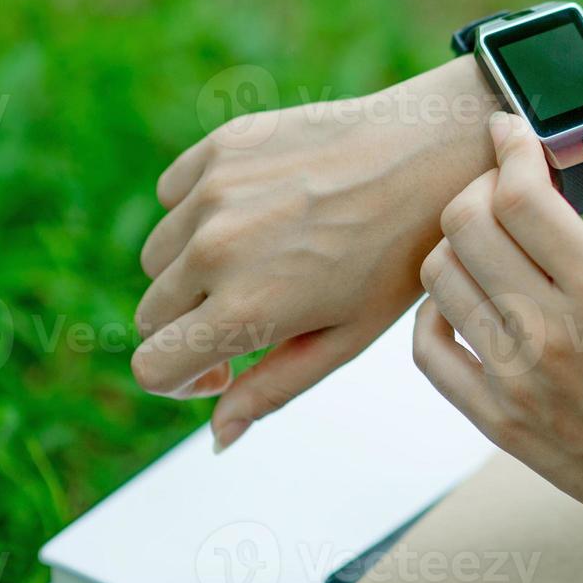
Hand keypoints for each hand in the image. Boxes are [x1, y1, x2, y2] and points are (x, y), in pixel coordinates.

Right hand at [130, 60, 495, 450]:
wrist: (432, 155)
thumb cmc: (399, 256)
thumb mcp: (347, 337)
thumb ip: (273, 389)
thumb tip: (217, 437)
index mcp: (245, 309)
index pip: (151, 367)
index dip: (181, 380)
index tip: (224, 366)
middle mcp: (215, 249)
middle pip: (151, 314)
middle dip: (190, 326)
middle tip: (252, 310)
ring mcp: (213, 191)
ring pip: (158, 255)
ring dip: (192, 268)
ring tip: (263, 257)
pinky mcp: (221, 146)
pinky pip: (174, 194)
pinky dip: (197, 210)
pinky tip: (258, 210)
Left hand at [413, 112, 582, 540]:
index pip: (520, 196)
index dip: (509, 148)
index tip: (512, 130)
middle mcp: (551, 332)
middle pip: (467, 224)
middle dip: (483, 187)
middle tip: (510, 187)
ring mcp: (514, 379)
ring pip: (439, 275)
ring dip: (459, 241)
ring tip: (495, 240)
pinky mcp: (492, 417)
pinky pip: (428, 346)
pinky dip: (435, 308)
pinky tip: (469, 296)